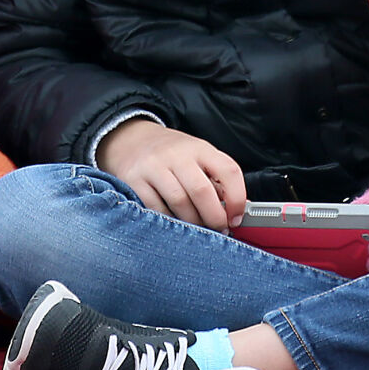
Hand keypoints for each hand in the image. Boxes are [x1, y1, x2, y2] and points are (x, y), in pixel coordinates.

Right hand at [97, 119, 245, 230]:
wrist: (131, 139)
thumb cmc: (171, 154)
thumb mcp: (197, 157)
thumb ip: (216, 181)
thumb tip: (234, 213)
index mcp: (200, 148)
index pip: (228, 170)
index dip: (237, 198)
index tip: (236, 218)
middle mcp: (177, 154)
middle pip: (202, 191)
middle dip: (214, 218)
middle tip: (218, 230)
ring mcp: (154, 166)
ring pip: (179, 202)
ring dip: (192, 223)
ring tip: (197, 228)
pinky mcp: (134, 180)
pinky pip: (156, 209)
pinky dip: (169, 221)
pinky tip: (174, 223)